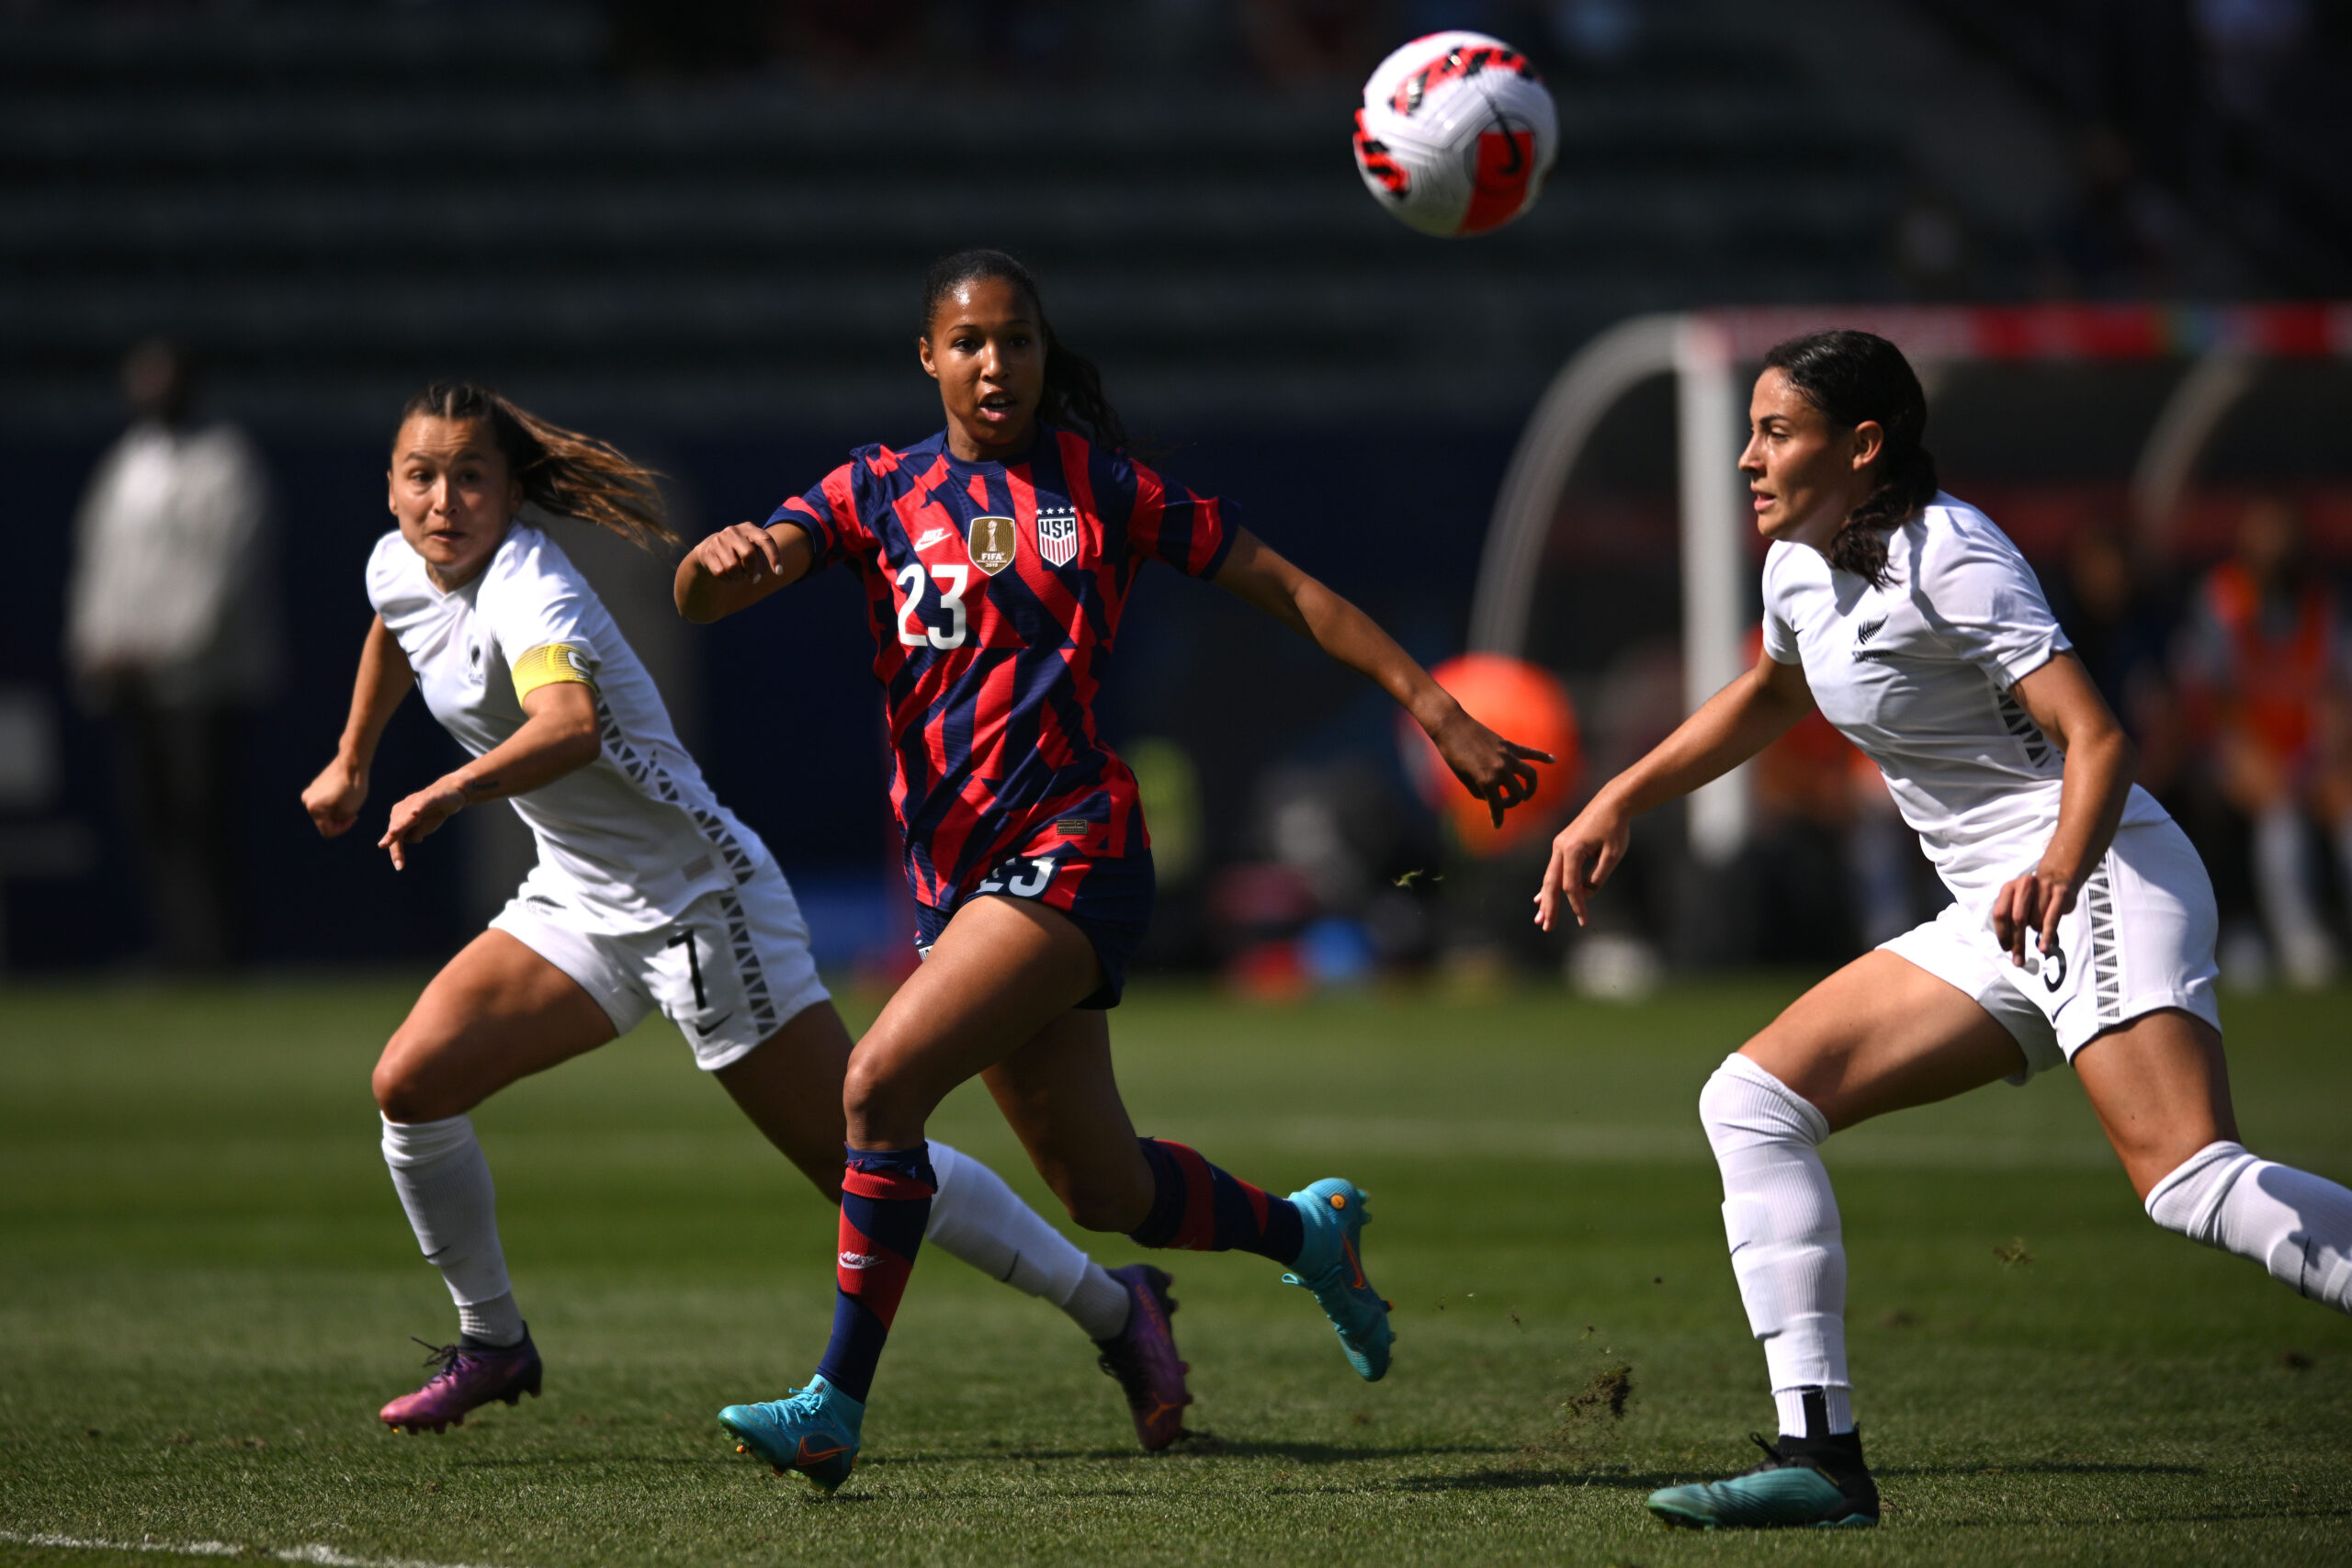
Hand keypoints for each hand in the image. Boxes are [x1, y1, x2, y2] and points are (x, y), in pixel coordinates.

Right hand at [301, 756, 368, 837]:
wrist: (352, 761)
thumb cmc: (353, 786)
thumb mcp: (349, 811)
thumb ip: (338, 821)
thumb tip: (332, 820)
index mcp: (314, 808)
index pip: (327, 831)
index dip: (342, 829)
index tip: (354, 818)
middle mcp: (307, 800)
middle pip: (324, 821)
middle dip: (339, 819)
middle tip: (354, 810)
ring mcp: (310, 791)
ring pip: (325, 811)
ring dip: (337, 810)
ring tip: (350, 801)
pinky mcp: (316, 785)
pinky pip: (325, 801)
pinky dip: (335, 801)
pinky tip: (345, 793)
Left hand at [378, 775, 468, 870]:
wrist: (453, 792)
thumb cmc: (435, 811)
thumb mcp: (425, 827)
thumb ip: (416, 833)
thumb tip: (415, 838)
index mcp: (399, 816)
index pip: (395, 837)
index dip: (396, 851)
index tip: (399, 867)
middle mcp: (404, 808)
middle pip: (398, 827)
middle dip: (392, 838)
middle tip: (382, 846)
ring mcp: (416, 801)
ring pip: (408, 817)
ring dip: (401, 824)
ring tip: (393, 833)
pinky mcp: (430, 797)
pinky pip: (422, 804)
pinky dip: (418, 808)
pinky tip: (415, 813)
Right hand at [688, 522, 786, 582]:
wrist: (709, 551)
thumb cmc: (739, 554)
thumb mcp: (753, 555)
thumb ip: (760, 564)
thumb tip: (754, 578)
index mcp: (749, 529)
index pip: (766, 539)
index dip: (774, 556)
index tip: (779, 573)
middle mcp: (733, 531)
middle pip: (749, 554)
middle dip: (752, 569)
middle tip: (750, 576)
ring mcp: (718, 540)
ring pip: (733, 567)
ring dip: (738, 577)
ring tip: (737, 575)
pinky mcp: (706, 552)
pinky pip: (721, 573)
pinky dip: (726, 579)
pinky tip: (726, 575)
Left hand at [1428, 703, 1552, 828]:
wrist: (1452, 727)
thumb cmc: (1453, 756)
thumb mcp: (1464, 780)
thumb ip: (1481, 791)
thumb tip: (1494, 797)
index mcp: (1487, 781)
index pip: (1498, 806)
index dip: (1497, 818)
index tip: (1497, 825)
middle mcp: (1500, 770)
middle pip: (1517, 793)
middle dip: (1512, 802)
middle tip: (1504, 803)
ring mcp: (1507, 757)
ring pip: (1530, 776)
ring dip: (1530, 787)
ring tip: (1526, 794)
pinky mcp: (1508, 746)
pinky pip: (1530, 752)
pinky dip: (1543, 756)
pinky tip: (1553, 760)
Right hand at [1534, 795, 1629, 931]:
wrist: (1612, 803)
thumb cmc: (1615, 827)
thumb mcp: (1612, 855)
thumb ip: (1598, 877)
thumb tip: (1585, 895)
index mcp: (1572, 850)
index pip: (1571, 886)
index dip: (1577, 905)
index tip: (1583, 920)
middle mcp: (1560, 848)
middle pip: (1551, 884)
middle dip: (1549, 907)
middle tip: (1546, 927)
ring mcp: (1559, 846)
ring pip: (1549, 878)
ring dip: (1545, 899)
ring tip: (1540, 918)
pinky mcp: (1563, 846)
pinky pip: (1553, 870)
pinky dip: (1548, 886)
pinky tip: (1540, 898)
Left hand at [1990, 863, 2074, 967]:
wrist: (2059, 876)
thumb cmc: (2034, 897)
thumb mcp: (2017, 901)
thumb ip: (2010, 917)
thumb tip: (2008, 946)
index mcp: (2009, 888)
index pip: (2000, 914)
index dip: (2002, 934)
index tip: (2007, 949)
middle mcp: (2024, 885)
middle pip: (2017, 920)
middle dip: (2017, 943)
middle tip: (2018, 961)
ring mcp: (2043, 888)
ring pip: (2035, 921)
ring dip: (2036, 929)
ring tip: (2040, 923)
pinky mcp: (2060, 894)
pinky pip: (2051, 920)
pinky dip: (2046, 936)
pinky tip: (2044, 948)